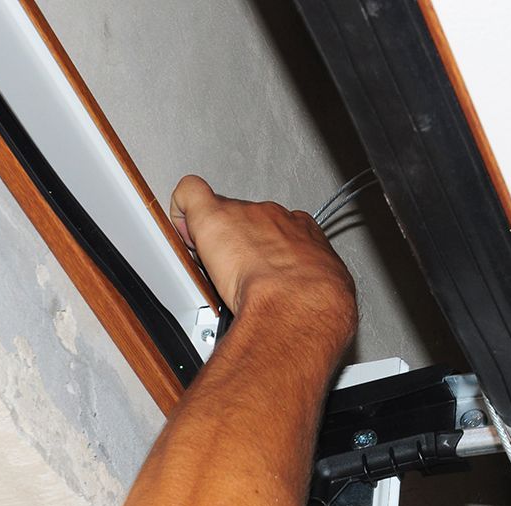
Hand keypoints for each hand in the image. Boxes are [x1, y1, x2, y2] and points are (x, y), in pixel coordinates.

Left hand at [169, 175, 355, 340]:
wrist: (298, 304)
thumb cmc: (315, 305)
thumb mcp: (329, 293)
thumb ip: (318, 286)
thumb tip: (314, 299)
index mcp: (304, 233)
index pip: (279, 230)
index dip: (264, 249)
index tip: (259, 268)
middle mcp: (276, 218)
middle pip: (248, 221)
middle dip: (238, 244)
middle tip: (234, 276)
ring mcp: (245, 215)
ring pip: (222, 215)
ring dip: (214, 239)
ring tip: (214, 270)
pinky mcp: (214, 216)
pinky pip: (190, 194)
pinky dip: (181, 211)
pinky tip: (183, 234)